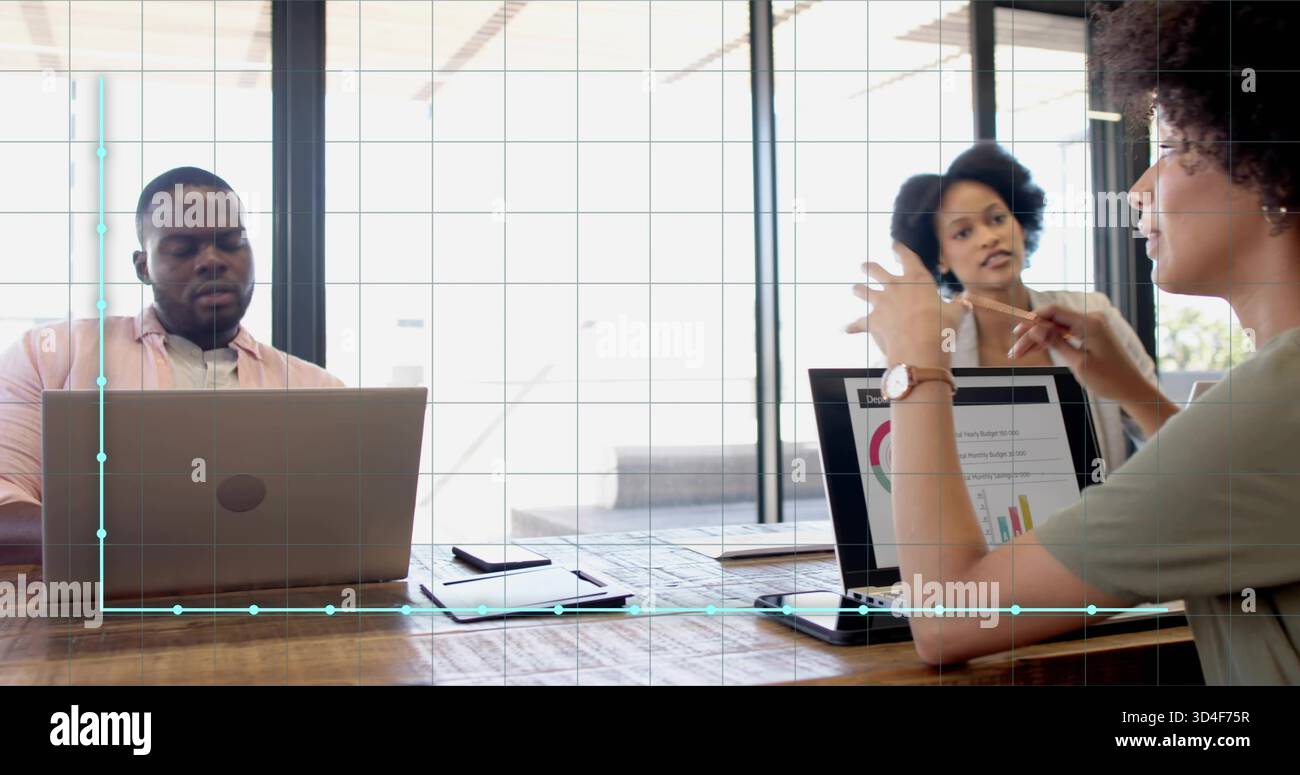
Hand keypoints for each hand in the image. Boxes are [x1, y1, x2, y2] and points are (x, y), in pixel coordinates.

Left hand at [846, 241, 961, 367]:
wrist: (920, 346)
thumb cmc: (941, 326)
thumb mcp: (955, 314)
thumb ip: (958, 306)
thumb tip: (967, 302)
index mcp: (916, 278)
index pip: (906, 257)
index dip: (899, 248)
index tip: (894, 244)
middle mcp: (895, 286)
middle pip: (876, 270)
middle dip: (869, 267)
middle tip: (864, 265)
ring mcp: (880, 302)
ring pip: (863, 291)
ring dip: (858, 289)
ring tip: (854, 288)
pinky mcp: (871, 320)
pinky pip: (858, 324)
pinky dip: (852, 327)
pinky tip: (845, 329)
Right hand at [1009, 304, 1151, 404]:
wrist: (1131, 389)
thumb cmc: (1110, 379)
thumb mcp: (1078, 363)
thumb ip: (1056, 343)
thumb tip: (1036, 328)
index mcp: (1090, 323)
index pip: (1053, 312)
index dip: (1032, 320)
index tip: (1017, 332)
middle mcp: (1091, 320)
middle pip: (1052, 322)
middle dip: (1032, 335)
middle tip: (1016, 350)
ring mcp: (1092, 327)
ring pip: (1057, 329)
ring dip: (1039, 340)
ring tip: (1020, 353)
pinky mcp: (1091, 335)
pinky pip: (1066, 334)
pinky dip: (1052, 342)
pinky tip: (1036, 349)